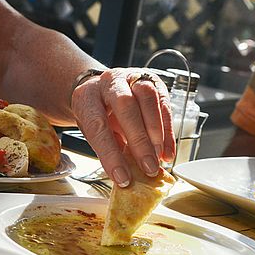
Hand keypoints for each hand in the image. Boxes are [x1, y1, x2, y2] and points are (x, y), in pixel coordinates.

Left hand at [71, 68, 175, 186]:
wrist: (101, 90)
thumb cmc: (96, 113)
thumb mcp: (93, 131)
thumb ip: (109, 148)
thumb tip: (127, 172)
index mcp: (87, 96)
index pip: (97, 125)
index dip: (111, 154)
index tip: (122, 177)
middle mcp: (110, 82)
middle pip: (126, 106)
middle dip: (139, 140)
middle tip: (148, 167)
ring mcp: (132, 77)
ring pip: (148, 98)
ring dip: (156, 132)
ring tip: (158, 158)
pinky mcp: (153, 82)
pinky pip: (164, 105)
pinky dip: (168, 132)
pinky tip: (167, 151)